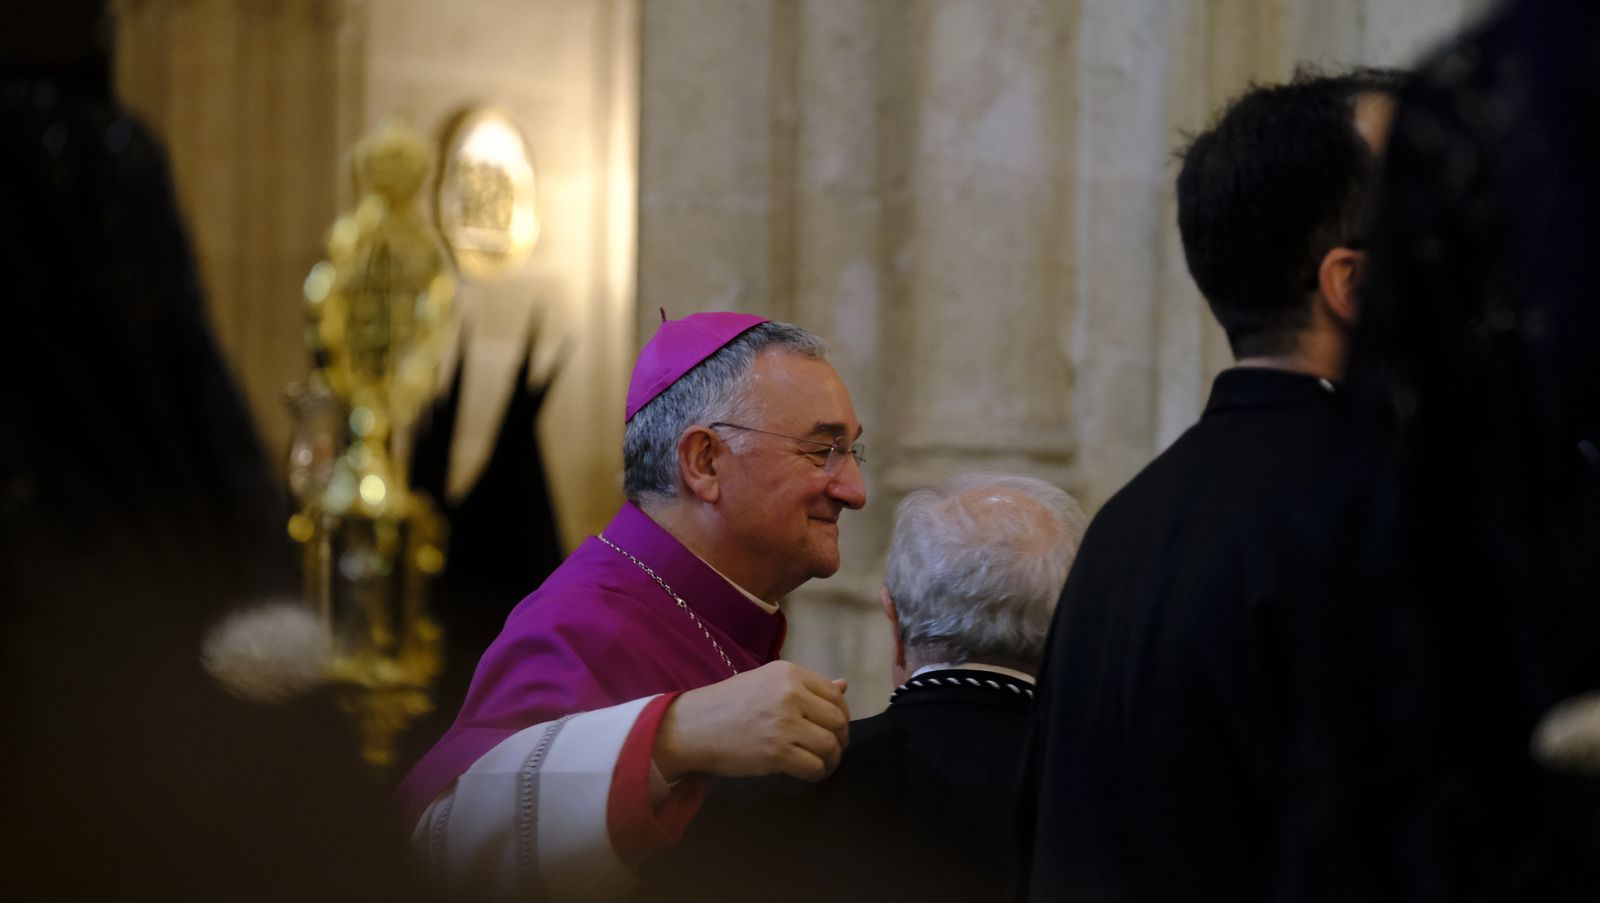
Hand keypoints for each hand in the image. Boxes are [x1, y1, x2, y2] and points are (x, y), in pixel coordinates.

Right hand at [653, 661, 849, 782]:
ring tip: (822, 763)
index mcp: (789, 673)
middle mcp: (790, 694)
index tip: (834, 728)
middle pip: (837, 720)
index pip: (834, 694)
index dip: (841, 715)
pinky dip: (818, 773)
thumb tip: (844, 685)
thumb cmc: (728, 704)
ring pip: (830, 745)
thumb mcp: (767, 683)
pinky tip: (810, 773)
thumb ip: (806, 686)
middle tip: (831, 749)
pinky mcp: (777, 752)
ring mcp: (784, 723)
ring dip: (832, 759)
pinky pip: (814, 766)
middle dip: (840, 738)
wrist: (693, 727)